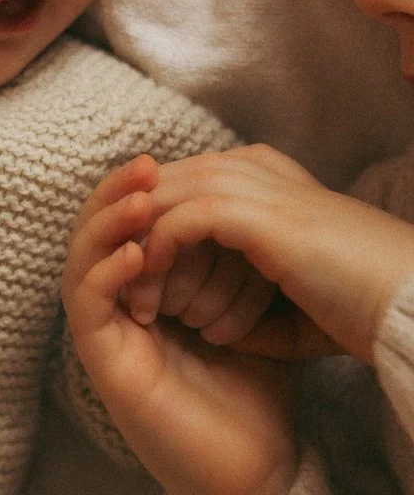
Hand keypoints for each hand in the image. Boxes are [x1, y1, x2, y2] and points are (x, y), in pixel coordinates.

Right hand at [64, 157, 296, 494]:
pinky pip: (87, 309)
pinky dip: (105, 274)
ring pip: (80, 267)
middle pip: (94, 239)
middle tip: (147, 164)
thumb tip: (242, 198)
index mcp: (149, 295)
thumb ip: (232, 260)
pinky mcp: (105, 365)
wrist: (253, 469)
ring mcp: (110, 338)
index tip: (176, 162)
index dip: (141, 193)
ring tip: (138, 197)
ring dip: (103, 227)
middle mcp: (121, 311)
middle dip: (115, 196)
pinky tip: (134, 252)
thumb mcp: (250, 307)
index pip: (126, 230)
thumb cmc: (253, 394)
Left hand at [141, 144, 413, 362]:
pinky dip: (155, 255)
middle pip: (162, 185)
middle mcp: (258, 170)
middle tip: (111, 290)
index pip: (180, 190)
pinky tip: (148, 295)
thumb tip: (203, 323)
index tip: (134, 288)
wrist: (408, 309)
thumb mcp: (287, 303)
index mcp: (266, 183)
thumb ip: (242, 298)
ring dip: (136, 250)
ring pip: (162, 199)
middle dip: (129, 236)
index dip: (148, 234)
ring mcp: (259, 184)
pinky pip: (179, 220)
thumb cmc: (358, 311)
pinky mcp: (259, 212)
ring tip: (125, 301)